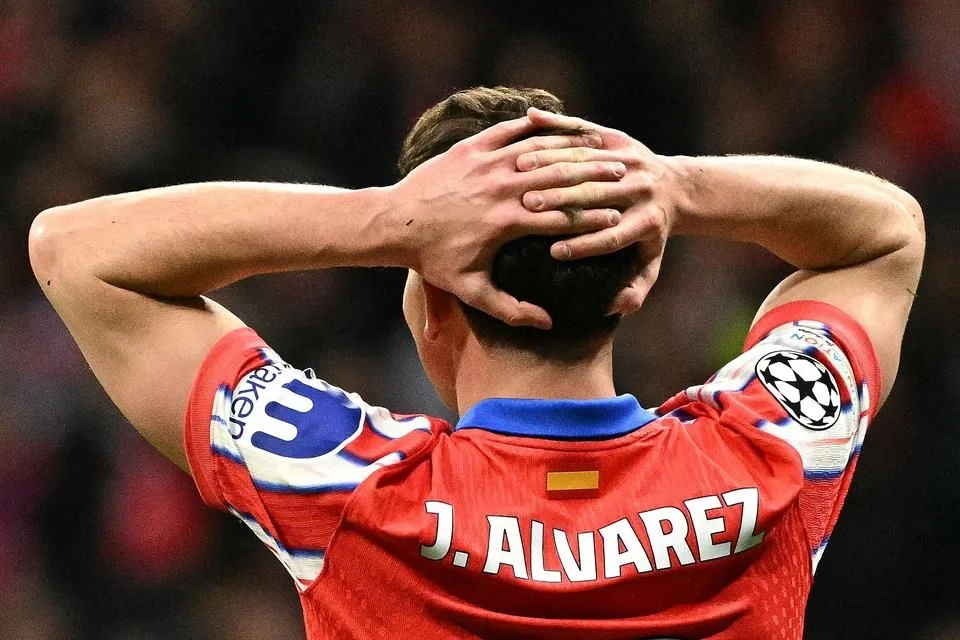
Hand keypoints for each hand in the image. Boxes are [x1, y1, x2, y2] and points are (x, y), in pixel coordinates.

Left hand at [390, 115, 629, 328]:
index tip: (618, 218)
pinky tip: (557, 126)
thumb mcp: (470, 290)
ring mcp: (485, 164)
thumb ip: (510, 310)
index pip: (561, 217)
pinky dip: (535, 128)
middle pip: (558, 179)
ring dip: (572, 150)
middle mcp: (499, 189)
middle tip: (624, 175)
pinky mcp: (470, 148)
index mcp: (505, 223)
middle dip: (593, 177)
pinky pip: (509, 131)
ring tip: (599, 150)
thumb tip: (547, 323)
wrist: (393, 223)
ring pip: (539, 151)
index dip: (592, 217)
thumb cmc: (432, 260)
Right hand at [516, 108, 677, 315]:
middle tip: (528, 207)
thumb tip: (619, 306)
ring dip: (553, 166)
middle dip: (562, 201)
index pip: (612, 237)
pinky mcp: (620, 141)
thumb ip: (635, 289)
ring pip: (588, 162)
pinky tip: (530, 133)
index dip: (584, 245)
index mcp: (647, 223)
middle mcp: (641, 190)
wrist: (674, 188)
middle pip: (597, 195)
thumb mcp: (650, 264)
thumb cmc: (651, 234)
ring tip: (521, 172)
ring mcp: (631, 161)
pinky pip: (585, 134)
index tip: (554, 252)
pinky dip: (556, 132)